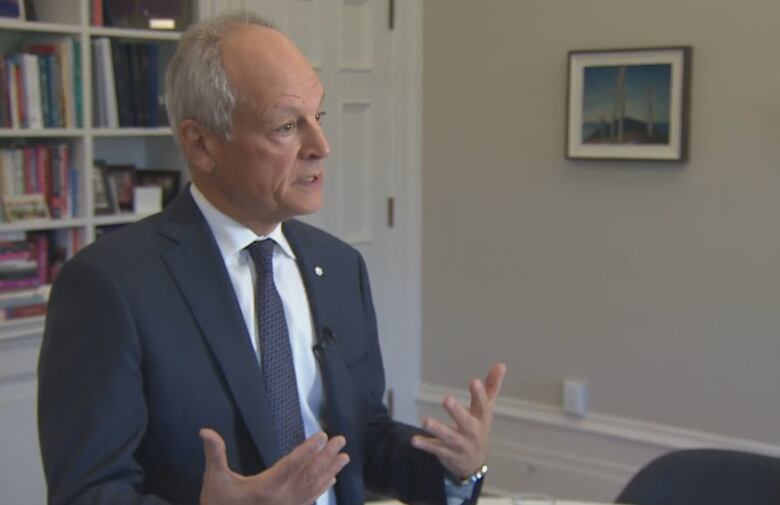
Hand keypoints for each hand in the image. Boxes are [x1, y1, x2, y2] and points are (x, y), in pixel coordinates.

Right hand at [199, 428, 349, 504]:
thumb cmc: (218, 504)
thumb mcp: (214, 479)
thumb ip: (214, 454)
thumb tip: (205, 431)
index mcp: (266, 487)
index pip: (292, 464)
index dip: (308, 449)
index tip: (323, 436)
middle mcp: (281, 498)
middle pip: (309, 474)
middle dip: (326, 456)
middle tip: (341, 441)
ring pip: (313, 487)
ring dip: (330, 471)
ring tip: (344, 458)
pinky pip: (309, 500)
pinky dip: (322, 488)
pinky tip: (331, 480)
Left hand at [411, 363, 505, 478]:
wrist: (475, 463)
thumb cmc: (480, 427)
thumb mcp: (487, 408)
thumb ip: (492, 386)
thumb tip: (501, 364)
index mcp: (481, 417)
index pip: (482, 405)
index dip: (479, 394)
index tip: (474, 381)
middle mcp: (471, 431)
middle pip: (465, 422)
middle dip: (456, 412)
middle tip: (447, 399)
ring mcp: (459, 444)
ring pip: (448, 437)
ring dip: (437, 429)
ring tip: (425, 421)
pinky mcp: (446, 452)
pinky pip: (435, 449)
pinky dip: (425, 445)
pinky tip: (414, 440)